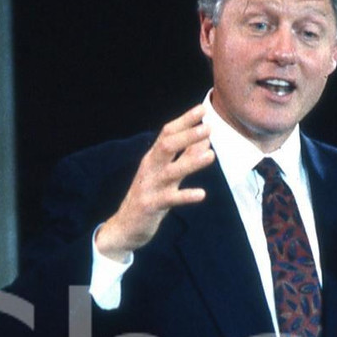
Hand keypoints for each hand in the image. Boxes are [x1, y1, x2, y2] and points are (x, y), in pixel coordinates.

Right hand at [95, 103, 214, 260]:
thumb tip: (204, 139)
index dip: (185, 121)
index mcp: (153, 158)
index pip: (168, 133)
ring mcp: (149, 186)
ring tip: (211, 156)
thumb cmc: (149, 197)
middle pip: (167, 146)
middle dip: (188, 135)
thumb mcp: (167, 174)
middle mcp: (150, 168)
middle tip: (209, 127)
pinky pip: (169, 199)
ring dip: (191, 163)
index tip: (202, 109)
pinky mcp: (151, 205)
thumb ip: (184, 157)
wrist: (124, 227)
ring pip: (170, 171)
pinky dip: (186, 196)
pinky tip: (201, 194)